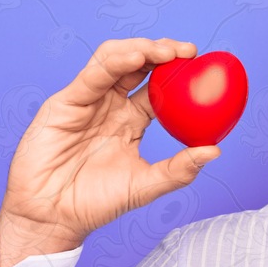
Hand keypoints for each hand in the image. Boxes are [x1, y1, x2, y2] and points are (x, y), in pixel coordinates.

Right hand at [0, 38, 220, 266]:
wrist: (53, 217)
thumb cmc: (95, 203)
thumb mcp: (145, 185)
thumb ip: (179, 169)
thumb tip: (215, 151)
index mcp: (133, 120)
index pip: (159, 87)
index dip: (180, 73)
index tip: (205, 67)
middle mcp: (111, 105)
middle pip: (139, 66)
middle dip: (164, 52)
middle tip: (190, 51)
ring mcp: (88, 101)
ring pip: (115, 61)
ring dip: (142, 49)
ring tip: (167, 51)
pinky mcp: (65, 103)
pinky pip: (92, 76)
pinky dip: (115, 62)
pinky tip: (136, 57)